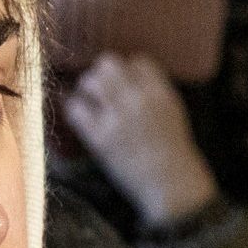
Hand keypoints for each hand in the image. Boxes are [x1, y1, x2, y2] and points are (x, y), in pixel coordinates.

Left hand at [62, 53, 221, 229]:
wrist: (172, 185)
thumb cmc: (173, 152)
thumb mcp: (173, 113)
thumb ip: (154, 92)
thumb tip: (127, 78)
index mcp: (161, 93)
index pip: (138, 61)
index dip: (129, 72)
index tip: (127, 86)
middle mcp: (139, 100)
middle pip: (109, 63)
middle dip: (103, 75)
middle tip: (102, 92)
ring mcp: (119, 118)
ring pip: (90, 81)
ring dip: (87, 89)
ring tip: (91, 103)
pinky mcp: (101, 138)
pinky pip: (75, 109)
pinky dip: (75, 109)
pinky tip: (81, 118)